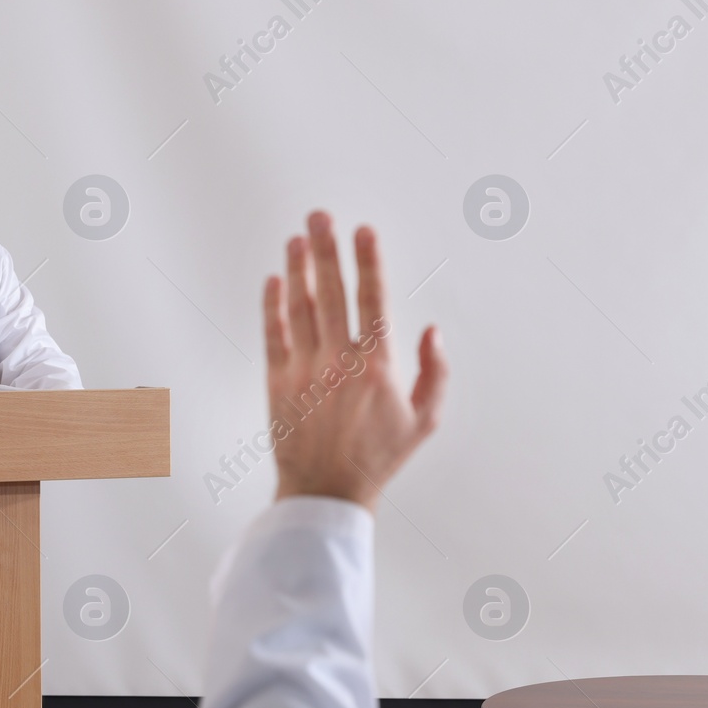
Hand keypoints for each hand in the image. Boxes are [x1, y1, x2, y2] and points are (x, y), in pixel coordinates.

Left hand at [264, 210, 447, 512]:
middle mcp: (340, 362)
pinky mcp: (277, 382)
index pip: (374, 300)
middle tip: (321, 216)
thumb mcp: (424, 421)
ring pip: (301, 306)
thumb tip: (432, 330)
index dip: (368, 262)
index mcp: (378, 367)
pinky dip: (272, 305)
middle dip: (327, 249)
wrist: (326, 492)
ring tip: (297, 237)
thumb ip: (435, 373)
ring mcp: (306, 370)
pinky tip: (274, 279)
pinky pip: (274, 334)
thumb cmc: (378, 457)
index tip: (363, 231)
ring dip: (299, 268)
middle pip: (333, 292)